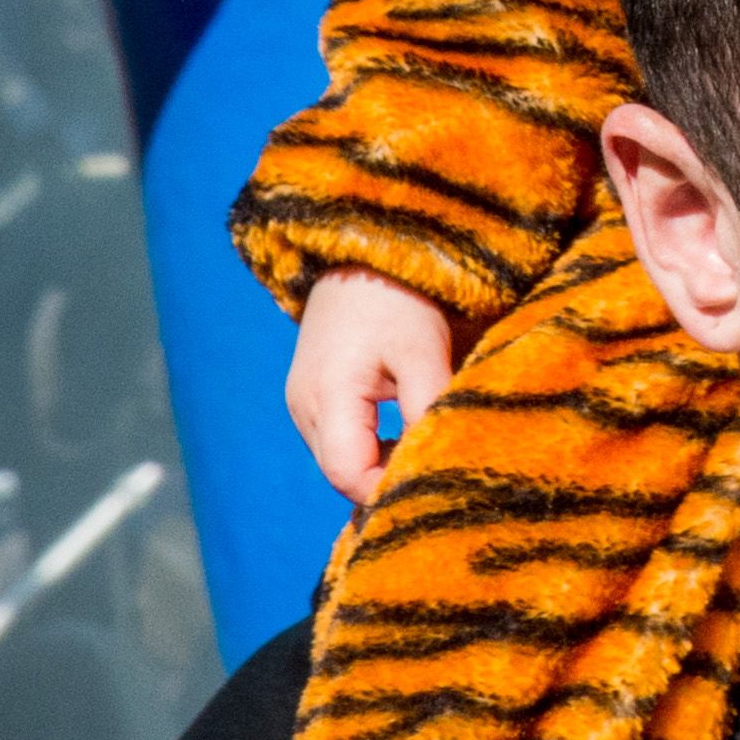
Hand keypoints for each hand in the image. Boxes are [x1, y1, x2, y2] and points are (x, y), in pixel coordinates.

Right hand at [290, 268, 456, 502]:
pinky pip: (336, 441)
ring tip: (420, 450)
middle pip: (341, 475)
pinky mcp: (310, 396)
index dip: (390, 490)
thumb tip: (437, 463)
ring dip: (377, 465)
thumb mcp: (423, 351)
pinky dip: (367, 448)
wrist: (361, 250)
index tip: (434, 482)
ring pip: (338, 461)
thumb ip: (427, 409)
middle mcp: (304, 408)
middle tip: (434, 471)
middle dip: (386, 482)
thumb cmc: (396, 298)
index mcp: (328, 397)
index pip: (350, 476)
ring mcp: (302, 403)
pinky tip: (399, 435)